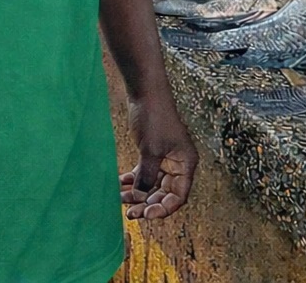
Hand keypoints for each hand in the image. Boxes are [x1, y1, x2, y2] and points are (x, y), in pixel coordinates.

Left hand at [120, 95, 197, 219]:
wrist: (145, 91)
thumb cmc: (154, 117)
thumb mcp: (150, 151)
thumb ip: (147, 176)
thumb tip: (140, 197)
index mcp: (185, 164)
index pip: (178, 196)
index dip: (163, 208)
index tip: (145, 214)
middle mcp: (178, 163)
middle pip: (165, 193)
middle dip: (147, 202)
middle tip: (129, 212)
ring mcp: (165, 157)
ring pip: (153, 184)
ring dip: (138, 192)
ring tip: (120, 198)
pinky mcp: (152, 151)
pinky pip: (144, 172)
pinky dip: (133, 178)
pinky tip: (120, 182)